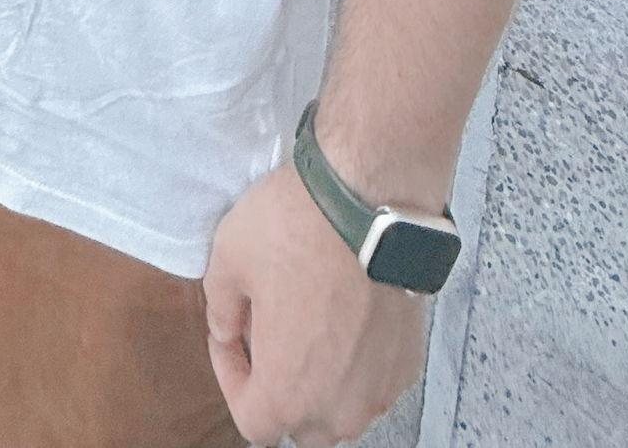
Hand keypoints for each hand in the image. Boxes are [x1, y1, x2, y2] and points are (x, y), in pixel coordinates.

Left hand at [203, 163, 426, 447]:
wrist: (369, 202)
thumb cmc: (295, 230)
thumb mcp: (226, 260)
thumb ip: (219, 310)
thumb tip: (226, 330)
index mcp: (289, 394)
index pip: (252, 422)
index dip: (230, 376)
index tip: (229, 334)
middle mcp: (341, 406)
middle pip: (300, 424)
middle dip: (276, 387)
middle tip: (263, 332)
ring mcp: (381, 386)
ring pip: (340, 408)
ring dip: (317, 380)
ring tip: (301, 323)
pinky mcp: (408, 361)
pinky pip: (371, 381)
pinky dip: (353, 362)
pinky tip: (339, 315)